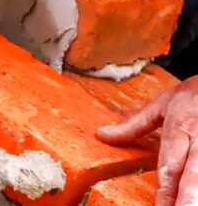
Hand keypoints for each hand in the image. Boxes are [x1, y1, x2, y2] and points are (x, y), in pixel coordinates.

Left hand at [97, 76, 197, 205]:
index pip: (170, 164)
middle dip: (187, 200)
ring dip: (196, 197)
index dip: (166, 189)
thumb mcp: (160, 105)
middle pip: (193, 177)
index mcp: (180, 127)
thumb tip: (102, 134)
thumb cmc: (190, 96)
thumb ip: (133, 125)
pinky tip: (196, 200)